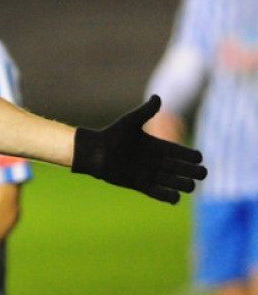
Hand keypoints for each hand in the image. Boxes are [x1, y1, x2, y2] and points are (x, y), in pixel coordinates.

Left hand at [72, 95, 205, 203]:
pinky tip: (175, 197)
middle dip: (195, 172)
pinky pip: (159, 194)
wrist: (95, 152)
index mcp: (158, 146)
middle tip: (200, 173)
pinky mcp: (141, 185)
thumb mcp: (131, 122)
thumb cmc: (112, 135)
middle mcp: (157, 161)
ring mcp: (150, 174)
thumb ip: (146, 111)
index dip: (193, 157)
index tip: (198, 158)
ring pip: (175, 183)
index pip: (182, 153)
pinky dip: (169, 197)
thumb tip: (158, 97)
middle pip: (184, 169)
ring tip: (189, 185)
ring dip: (184, 184)